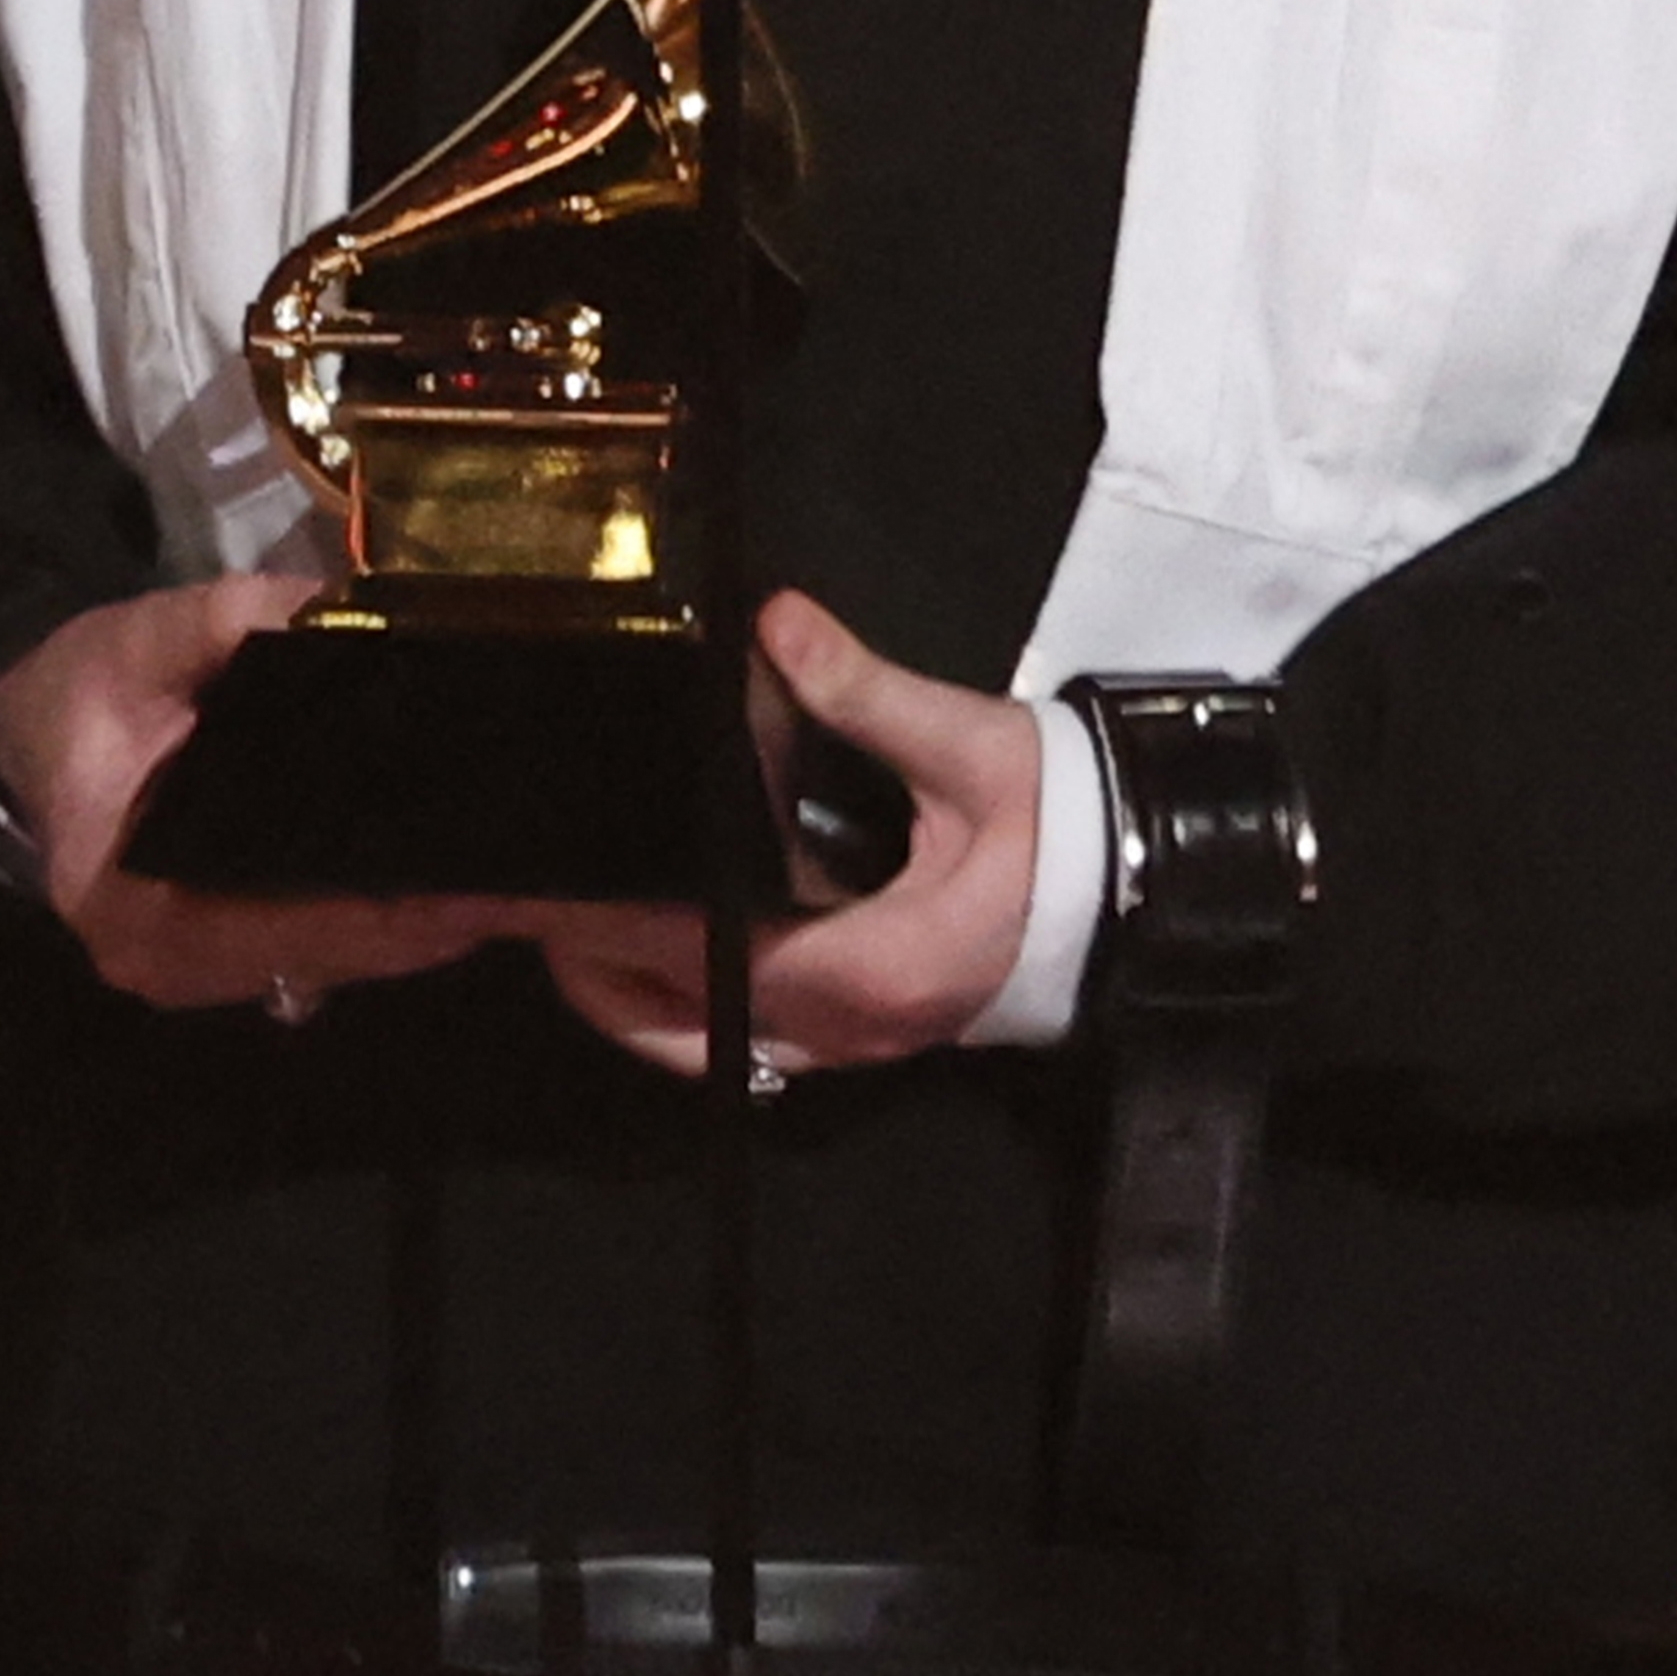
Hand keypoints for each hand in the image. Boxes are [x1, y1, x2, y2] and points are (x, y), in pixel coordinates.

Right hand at [0, 577, 507, 1012]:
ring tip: (506, 883)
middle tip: (520, 880)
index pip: (281, 924)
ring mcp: (192, 972)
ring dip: (411, 933)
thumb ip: (234, 620)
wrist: (30, 728)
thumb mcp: (144, 638)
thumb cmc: (85, 689)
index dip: (380, 914)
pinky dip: (378, 928)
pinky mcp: (220, 960)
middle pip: (321, 955)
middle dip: (421, 925)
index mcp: (127, 898)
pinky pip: (314, 954)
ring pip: (327, 965)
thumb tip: (339, 607)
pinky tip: (450, 890)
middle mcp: (162, 960)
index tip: (472, 888)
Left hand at [534, 590, 1039, 1079]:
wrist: (1150, 891)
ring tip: (570, 942)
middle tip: (527, 911)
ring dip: (633, 1005)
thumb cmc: (1063, 825)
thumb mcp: (968, 749)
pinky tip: (662, 970)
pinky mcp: (872, 1038)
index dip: (612, 928)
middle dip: (597, 973)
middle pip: (684, 1023)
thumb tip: (776, 624)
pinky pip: (753, 1049)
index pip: (702, 956)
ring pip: (711, 1051)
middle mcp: (847, 1029)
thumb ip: (865, 692)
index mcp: (862, 964)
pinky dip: (689, 1018)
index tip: (545, 891)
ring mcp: (859, 1048)